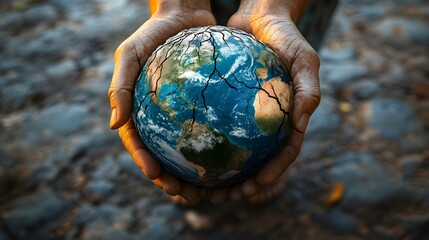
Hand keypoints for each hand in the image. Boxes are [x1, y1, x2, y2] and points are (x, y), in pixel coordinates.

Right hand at [108, 0, 215, 201]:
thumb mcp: (129, 55)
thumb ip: (120, 88)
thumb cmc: (152, 34)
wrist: (183, 14)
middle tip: (184, 193)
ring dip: (196, 173)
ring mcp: (183, 114)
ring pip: (190, 150)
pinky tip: (233, 158)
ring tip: (209, 188)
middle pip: (165, 156)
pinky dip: (219, 146)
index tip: (156, 175)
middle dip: (172, 179)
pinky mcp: (205, 106)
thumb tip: (114, 126)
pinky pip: (213, 128)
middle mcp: (161, 117)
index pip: (139, 144)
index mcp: (139, 111)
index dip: (145, 163)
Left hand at [208, 1, 320, 202]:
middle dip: (240, 183)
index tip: (253, 188)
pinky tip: (184, 153)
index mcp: (289, 118)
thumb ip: (308, 89)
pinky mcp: (228, 105)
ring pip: (233, 150)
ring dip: (218, 172)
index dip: (271, 175)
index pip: (282, 154)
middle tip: (220, 197)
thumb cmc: (286, 36)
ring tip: (198, 186)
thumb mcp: (303, 58)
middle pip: (256, 161)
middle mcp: (268, 121)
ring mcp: (248, 114)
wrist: (260, 15)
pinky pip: (214, 126)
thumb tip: (302, 124)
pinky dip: (204, 143)